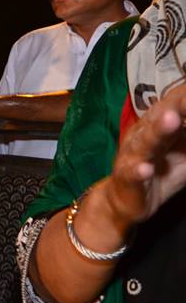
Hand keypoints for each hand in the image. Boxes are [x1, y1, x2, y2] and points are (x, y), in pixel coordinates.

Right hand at [104, 84, 185, 228]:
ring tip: (172, 120)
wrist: (122, 199)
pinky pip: (132, 173)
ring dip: (159, 130)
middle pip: (160, 116)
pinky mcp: (126, 177)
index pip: (175, 102)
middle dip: (179, 106)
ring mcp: (134, 155)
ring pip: (145, 141)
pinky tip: (146, 169)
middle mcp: (144, 134)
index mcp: (159, 124)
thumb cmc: (161, 171)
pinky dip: (138, 170)